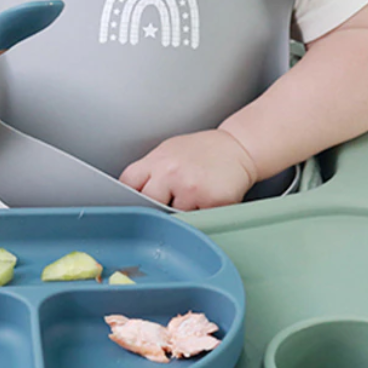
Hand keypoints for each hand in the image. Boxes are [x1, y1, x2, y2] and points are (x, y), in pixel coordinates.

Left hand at [119, 130, 257, 210]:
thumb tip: (132, 194)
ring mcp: (191, 189)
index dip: (131, 196)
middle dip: (157, 206)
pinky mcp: (212, 202)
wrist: (239, 147)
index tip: (136, 201)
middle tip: (170, 199)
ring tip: (193, 196)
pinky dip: (201, 215)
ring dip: (181, 212)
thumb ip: (150, 172)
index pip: (128, 185)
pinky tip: (206, 200)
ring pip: (173, 217)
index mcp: (157, 161)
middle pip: (148, 205)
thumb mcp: (168, 153)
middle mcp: (171, 173)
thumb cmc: (203, 151)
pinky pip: (197, 220)